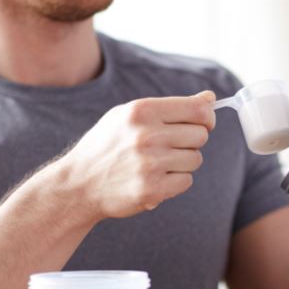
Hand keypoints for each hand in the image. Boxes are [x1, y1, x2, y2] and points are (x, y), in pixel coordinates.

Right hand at [61, 90, 215, 219]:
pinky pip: (186, 181)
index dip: (208, 117)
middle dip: (191, 142)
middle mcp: (147, 136)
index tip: (205, 124)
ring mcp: (150, 164)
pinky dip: (175, 182)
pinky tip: (155, 179)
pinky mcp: (152, 190)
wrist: (78, 183)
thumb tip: (210, 99)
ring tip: (157, 164)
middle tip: (170, 147)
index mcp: (141, 111)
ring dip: (183, 163)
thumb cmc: (106, 146)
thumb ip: (170, 106)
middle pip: (200, 136)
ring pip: (195, 160)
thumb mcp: (128, 116)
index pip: (198, 110)